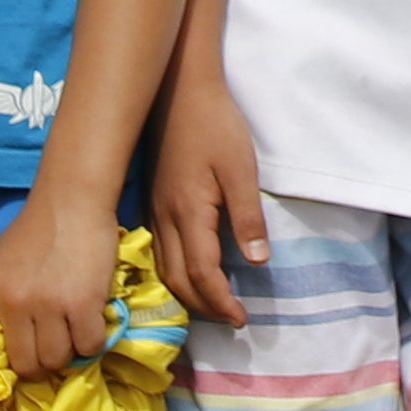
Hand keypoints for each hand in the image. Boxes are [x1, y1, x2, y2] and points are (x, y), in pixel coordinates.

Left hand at [0, 199, 120, 381]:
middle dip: (39, 364)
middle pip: (25, 364)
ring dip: (68, 353)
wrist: (71, 201)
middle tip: (51, 349)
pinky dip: (92, 342)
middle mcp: (15, 303)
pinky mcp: (84, 304)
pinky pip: (88, 346)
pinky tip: (92, 325)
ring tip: (73, 334)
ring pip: (57, 360)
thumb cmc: (34, 229)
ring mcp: (50, 305)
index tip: (11, 363)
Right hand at [150, 86, 269, 331]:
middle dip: (204, 307)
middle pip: (178, 280)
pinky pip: (159, 251)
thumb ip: (248, 216)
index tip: (241, 320)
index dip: (221, 302)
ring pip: (164, 268)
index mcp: (190, 213)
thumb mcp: (240, 169)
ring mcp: (155, 210)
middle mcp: (166, 218)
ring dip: (186, 294)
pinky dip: (173, 273)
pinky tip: (187, 273)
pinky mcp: (152, 201)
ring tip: (211, 305)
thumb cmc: (214, 125)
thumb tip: (257, 261)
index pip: (203, 274)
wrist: (178, 90)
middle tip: (230, 320)